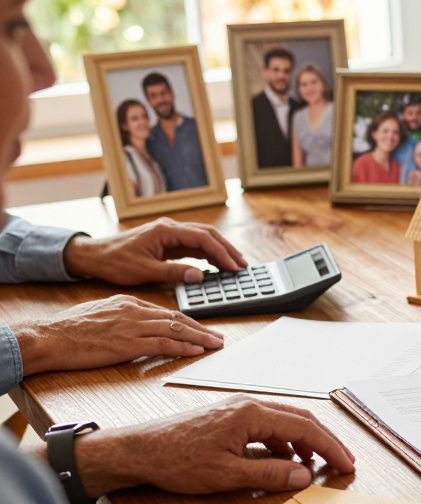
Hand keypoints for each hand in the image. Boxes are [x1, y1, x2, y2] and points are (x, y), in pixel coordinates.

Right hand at [12, 294, 222, 375]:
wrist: (50, 337)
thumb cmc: (69, 329)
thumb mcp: (100, 313)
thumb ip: (122, 317)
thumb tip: (137, 326)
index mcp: (127, 302)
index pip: (165, 311)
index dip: (186, 321)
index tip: (200, 328)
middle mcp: (133, 311)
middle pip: (176, 318)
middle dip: (200, 328)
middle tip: (218, 336)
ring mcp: (132, 326)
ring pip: (175, 330)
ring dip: (199, 338)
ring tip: (215, 344)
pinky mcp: (128, 344)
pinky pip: (163, 344)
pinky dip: (182, 347)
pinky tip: (196, 351)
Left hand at [63, 217, 247, 284]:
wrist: (94, 256)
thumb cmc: (115, 262)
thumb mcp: (144, 270)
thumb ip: (173, 272)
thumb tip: (200, 275)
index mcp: (166, 231)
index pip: (203, 239)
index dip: (222, 253)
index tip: (235, 267)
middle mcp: (170, 228)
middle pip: (208, 234)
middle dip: (227, 249)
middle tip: (243, 265)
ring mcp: (169, 234)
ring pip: (203, 238)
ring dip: (220, 250)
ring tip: (235, 265)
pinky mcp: (167, 242)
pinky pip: (193, 245)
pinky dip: (208, 254)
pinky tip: (216, 264)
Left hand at [70, 395, 355, 496]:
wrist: (138, 450)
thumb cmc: (175, 460)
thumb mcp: (226, 474)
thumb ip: (269, 474)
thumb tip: (303, 476)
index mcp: (251, 414)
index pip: (305, 428)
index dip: (331, 448)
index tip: (347, 465)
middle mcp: (248, 404)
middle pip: (301, 419)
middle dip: (325, 441)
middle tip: (343, 462)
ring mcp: (238, 409)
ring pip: (285, 421)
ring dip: (305, 442)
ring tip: (316, 465)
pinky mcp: (229, 417)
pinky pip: (268, 425)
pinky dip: (284, 442)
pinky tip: (283, 460)